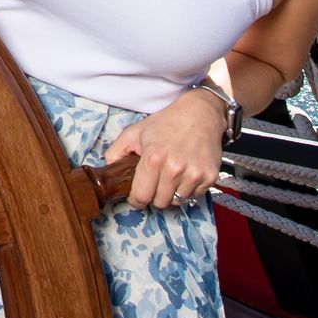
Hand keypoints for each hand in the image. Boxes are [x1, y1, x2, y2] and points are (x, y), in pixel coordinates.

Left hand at [103, 91, 226, 208]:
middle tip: (154, 183)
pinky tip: (185, 173)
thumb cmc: (167, 123)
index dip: (136, 200)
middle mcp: (174, 169)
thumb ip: (116, 152)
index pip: (141, 196)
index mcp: (153, 159)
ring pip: (177, 202)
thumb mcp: (135, 132)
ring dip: (171, 193)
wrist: (200, 114)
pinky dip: (188, 190)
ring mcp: (194, 174)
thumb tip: (108, 169)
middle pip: (159, 203)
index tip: (136, 197)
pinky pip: (194, 196)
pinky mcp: (209, 177)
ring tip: (170, 176)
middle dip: (153, 196)